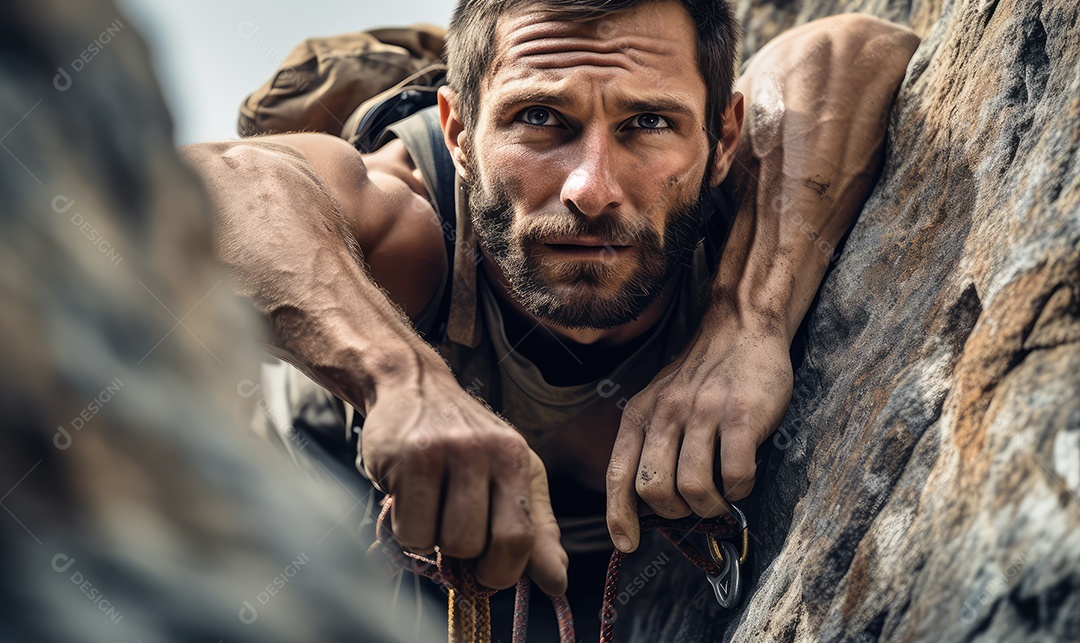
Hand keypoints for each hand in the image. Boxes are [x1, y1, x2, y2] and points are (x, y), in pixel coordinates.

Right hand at [360, 369, 567, 594]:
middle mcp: (488, 451)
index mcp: (518, 460)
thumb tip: (557, 583)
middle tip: (451, 533)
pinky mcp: (410, 456)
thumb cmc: (463, 439)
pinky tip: (408, 501)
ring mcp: (448, 451)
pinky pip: (408, 529)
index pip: (523, 538)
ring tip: (430, 511)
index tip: (487, 573)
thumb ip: (536, 529)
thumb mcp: (510, 476)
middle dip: (463, 557)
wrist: (412, 384)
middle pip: (479, 546)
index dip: (503, 571)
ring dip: (432, 543)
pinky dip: (405, 531)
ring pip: (444, 541)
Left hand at [605, 308, 792, 551]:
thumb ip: (651, 442)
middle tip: (694, 511)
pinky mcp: (741, 415)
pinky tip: (742, 481)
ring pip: (692, 488)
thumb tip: (649, 502)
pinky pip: (734, 474)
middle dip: (675, 514)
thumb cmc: (703, 374)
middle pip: (654, 490)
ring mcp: (703, 413)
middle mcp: (665, 414)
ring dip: (709, 508)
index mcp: (639, 413)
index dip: (618, 516)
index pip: (617, 475)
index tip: (626, 544)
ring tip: (720, 501)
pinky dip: (739, 490)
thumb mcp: (660, 401)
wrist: (742, 327)